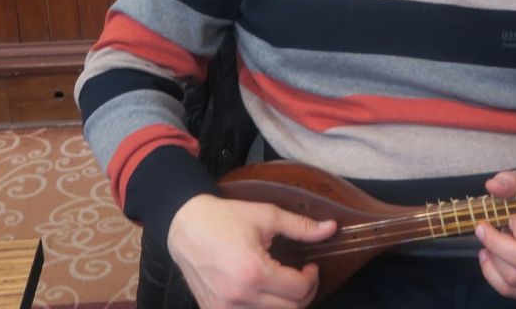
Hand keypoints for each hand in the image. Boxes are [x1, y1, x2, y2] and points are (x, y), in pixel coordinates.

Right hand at [167, 194, 336, 308]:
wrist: (184, 225)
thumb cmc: (223, 218)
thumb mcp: (265, 216)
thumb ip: (300, 226)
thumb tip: (331, 228)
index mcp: (254, 272)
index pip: (299, 290)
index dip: (312, 278)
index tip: (311, 267)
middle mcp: (239, 296)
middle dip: (304, 293)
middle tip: (302, 276)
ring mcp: (224, 308)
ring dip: (284, 303)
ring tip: (283, 283)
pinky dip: (263, 308)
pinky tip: (264, 292)